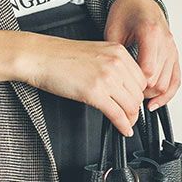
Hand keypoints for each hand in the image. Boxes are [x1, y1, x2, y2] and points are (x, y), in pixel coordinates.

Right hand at [19, 34, 147, 136]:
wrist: (40, 57)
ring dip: (130, 119)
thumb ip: (112, 65)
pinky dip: (123, 125)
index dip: (139, 94)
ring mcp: (106, 78)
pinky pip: (117, 114)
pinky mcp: (95, 93)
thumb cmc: (60, 56)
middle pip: (138, 93)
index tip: (134, 101)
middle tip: (130, 116)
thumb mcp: (95, 53)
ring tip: (126, 124)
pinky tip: (123, 130)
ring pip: (131, 105)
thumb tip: (122, 84)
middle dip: (135, 108)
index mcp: (118, 51)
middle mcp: (116, 63)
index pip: (141, 78)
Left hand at [104, 0, 179, 109]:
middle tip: (127, 95)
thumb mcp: (113, 30)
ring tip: (137, 98)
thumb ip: (116, 55)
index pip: (148, 70)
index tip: (123, 89)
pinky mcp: (174, 55)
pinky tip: (156, 102)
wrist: (140, 1)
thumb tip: (112, 79)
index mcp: (150, 33)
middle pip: (158, 80)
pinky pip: (176, 80)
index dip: (135, 84)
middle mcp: (165, 42)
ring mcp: (172, 50)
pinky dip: (167, 94)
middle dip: (142, 92)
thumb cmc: (126, 12)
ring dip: (153, 94)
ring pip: (168, 83)